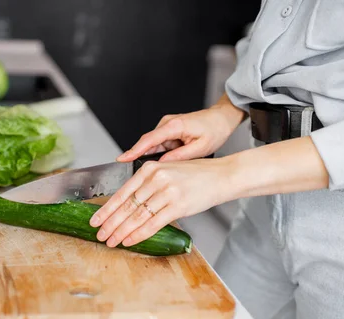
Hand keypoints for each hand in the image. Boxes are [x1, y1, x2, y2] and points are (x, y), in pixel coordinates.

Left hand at [89, 157, 234, 247]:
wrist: (221, 176)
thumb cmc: (195, 176)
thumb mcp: (167, 172)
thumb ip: (147, 184)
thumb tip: (128, 206)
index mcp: (150, 169)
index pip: (122, 192)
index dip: (106, 209)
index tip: (95, 220)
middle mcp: (156, 178)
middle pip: (127, 206)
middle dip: (110, 223)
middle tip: (99, 235)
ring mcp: (167, 192)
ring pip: (137, 216)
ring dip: (121, 231)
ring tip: (111, 241)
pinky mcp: (178, 206)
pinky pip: (153, 224)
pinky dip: (139, 234)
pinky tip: (129, 240)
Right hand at [118, 95, 244, 162]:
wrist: (222, 118)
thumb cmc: (215, 130)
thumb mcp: (200, 148)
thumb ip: (180, 157)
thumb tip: (162, 165)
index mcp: (174, 125)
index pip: (149, 139)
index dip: (134, 150)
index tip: (122, 159)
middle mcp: (167, 124)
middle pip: (147, 144)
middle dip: (140, 158)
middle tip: (136, 174)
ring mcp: (167, 127)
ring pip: (153, 146)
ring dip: (153, 158)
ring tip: (155, 171)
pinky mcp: (169, 132)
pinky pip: (159, 145)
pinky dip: (159, 155)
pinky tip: (163, 164)